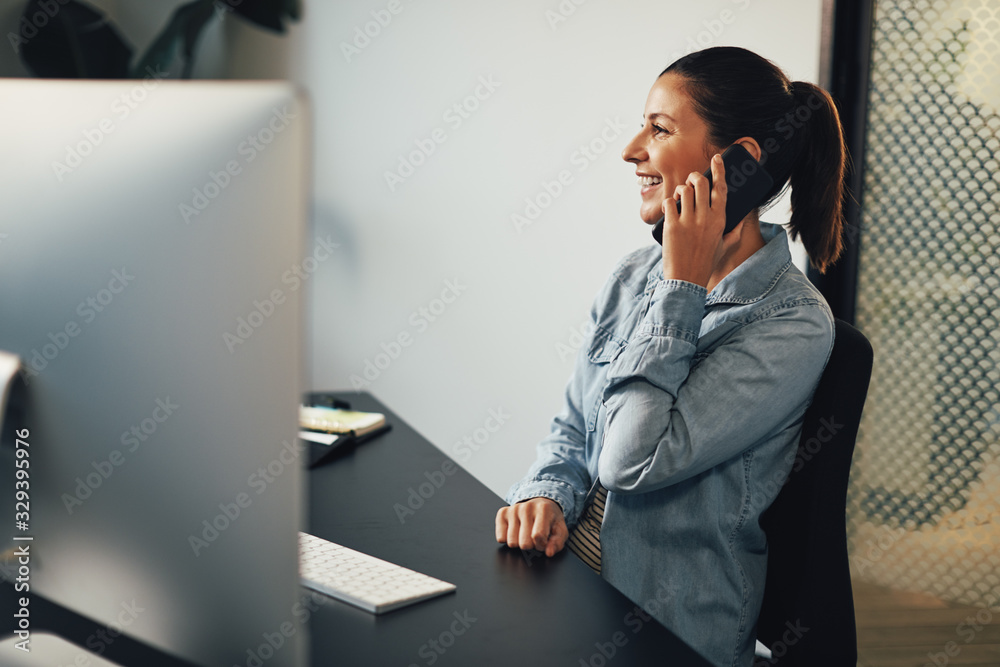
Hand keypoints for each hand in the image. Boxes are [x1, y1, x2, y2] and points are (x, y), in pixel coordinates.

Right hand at [495, 497, 567, 556]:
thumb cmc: (550, 519)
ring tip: (526, 534)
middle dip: (531, 545)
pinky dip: (508, 539)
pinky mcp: (502, 513)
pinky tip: (516, 531)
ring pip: (512, 542)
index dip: (541, 545)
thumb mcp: (560, 530)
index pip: (538, 536)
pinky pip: (501, 538)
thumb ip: (557, 543)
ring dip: (520, 543)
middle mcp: (527, 507)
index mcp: (543, 509)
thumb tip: (549, 552)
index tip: (544, 541)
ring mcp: (513, 509)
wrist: (540, 504)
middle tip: (535, 537)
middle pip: (524, 543)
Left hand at [661, 153, 743, 287]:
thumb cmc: (706, 263)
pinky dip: (669, 202)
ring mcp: (689, 221)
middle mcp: (706, 218)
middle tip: (690, 182)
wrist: (686, 280)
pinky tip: (670, 209)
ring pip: (684, 190)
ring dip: (680, 189)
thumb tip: (742, 219)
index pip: (721, 188)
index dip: (719, 170)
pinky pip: (670, 202)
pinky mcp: (672, 226)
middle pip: (700, 182)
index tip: (716, 158)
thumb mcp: (726, 247)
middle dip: (694, 177)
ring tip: (680, 198)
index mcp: (720, 220)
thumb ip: (735, 231)